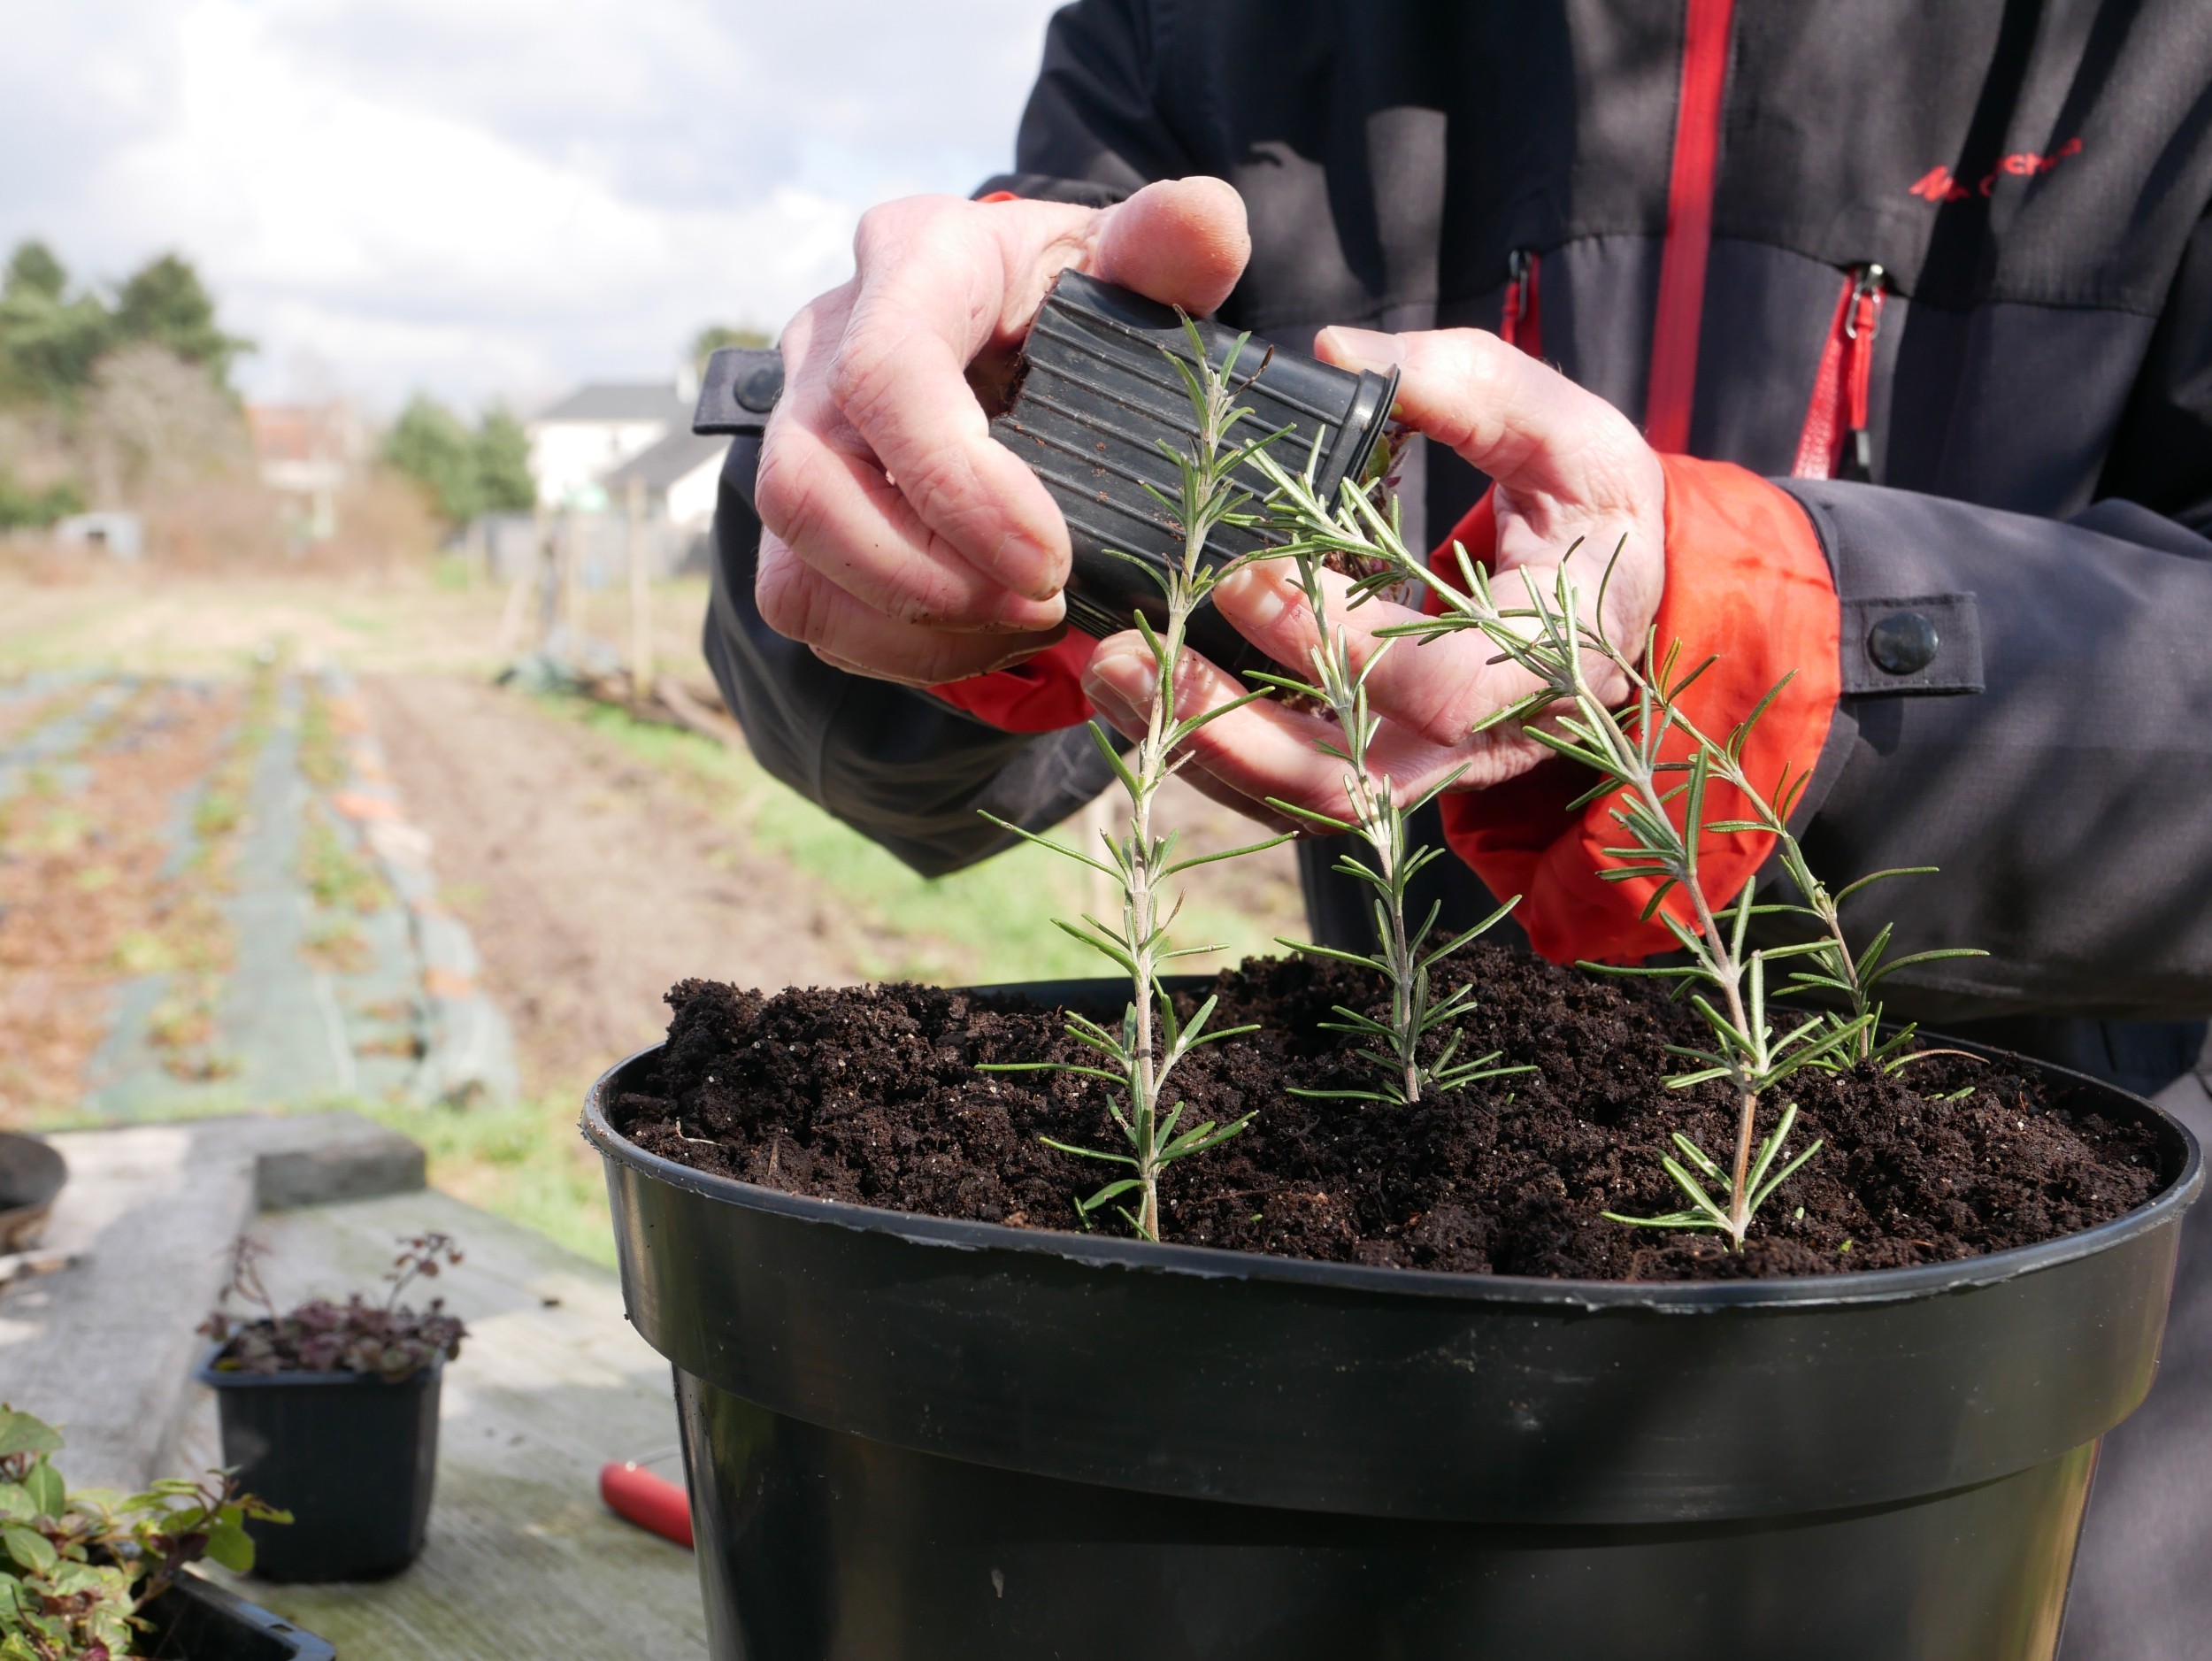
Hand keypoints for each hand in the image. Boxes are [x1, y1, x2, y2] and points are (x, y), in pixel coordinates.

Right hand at [752, 177, 1250, 685]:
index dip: (957, 485)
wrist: (1023, 334)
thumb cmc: (1082, 302)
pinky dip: (898, 648)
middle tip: (1042, 606)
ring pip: (793, 561)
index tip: (1049, 560)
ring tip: (1024, 627)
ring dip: (913, 625)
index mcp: (916, 260)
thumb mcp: (1136, 266)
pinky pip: (805, 605)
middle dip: (927, 577)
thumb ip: (1177, 242)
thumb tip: (1206, 223)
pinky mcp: (792, 516)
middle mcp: (825, 341)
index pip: (885, 372)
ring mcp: (796, 432)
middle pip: (807, 484)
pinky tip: (986, 635)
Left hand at [1079, 327, 1666, 823]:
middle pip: (1347, 780)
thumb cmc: (1593, 519)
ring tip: (1110, 676)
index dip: (1337, 643)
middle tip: (1134, 648)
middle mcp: (1481, 741)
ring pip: (1303, 802)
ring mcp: (1424, 771)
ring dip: (1199, 748)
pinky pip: (1285, 795)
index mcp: (1545, 659)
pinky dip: (1207, 755)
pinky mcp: (1378, 773)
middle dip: (1229, 721)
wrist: (1615, 613)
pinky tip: (1139, 697)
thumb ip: (1471, 386)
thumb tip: (1338, 353)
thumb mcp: (1571, 438)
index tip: (1249, 571)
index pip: (1437, 691)